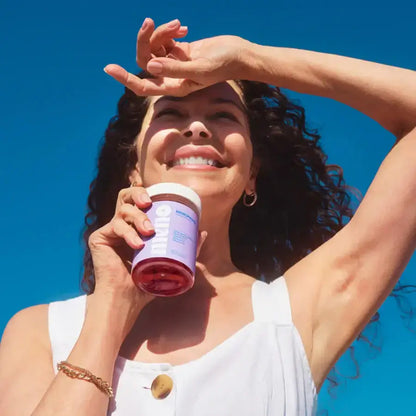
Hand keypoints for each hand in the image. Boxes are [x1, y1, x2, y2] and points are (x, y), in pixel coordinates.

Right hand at [87, 183, 207, 330]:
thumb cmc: (146, 283)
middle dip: (138, 193)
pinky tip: (138, 245)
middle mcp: (122, 225)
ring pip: (123, 209)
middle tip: (150, 203)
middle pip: (126, 196)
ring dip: (138, 217)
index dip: (146, 193)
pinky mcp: (99, 238)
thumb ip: (186, 248)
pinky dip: (128, 233)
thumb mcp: (170, 262)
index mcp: (135, 227)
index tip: (162, 197)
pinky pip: (115, 226)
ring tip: (150, 232)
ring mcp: (110, 230)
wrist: (126, 300)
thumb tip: (202, 233)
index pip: (139, 201)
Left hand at [104, 18, 250, 95]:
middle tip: (150, 22)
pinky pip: (164, 39)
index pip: (143, 85)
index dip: (125, 79)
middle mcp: (171, 76)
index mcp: (174, 86)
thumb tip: (150, 67)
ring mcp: (174, 62)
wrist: (239, 54)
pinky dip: (169, 30)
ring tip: (178, 25)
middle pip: (145, 59)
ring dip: (161, 32)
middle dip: (145, 40)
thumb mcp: (200, 68)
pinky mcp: (180, 50)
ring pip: (154, 46)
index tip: (109, 68)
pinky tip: (183, 27)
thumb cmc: (224, 65)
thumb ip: (175, 69)